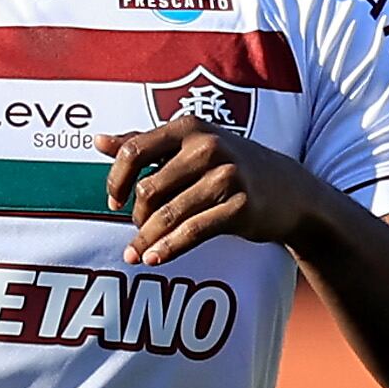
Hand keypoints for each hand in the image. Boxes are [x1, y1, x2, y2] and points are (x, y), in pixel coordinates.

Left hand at [100, 112, 330, 264]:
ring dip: (146, 239)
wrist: (290, 191)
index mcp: (189, 128)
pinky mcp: (240, 207)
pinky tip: (154, 259)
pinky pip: (193, 232)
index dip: (116, 179)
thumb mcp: (191, 146)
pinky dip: (169, 248)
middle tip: (137, 230)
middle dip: (136, 216)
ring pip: (168, 214)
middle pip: (148, 189)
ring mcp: (226, 177)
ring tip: (134, 255)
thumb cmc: (231, 166)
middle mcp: (207, 147)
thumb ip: (145, 143)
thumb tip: (98, 140)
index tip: (114, 201)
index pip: (135, 150)